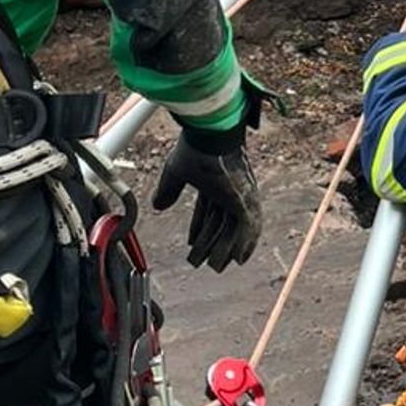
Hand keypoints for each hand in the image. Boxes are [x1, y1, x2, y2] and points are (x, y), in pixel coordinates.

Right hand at [152, 85, 262, 271]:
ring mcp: (240, 197)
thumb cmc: (195, 149)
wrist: (209, 138)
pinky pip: (248, 229)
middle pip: (222, 225)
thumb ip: (168, 191)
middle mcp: (230, 192)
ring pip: (235, 230)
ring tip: (216, 267)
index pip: (208, 213)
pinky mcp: (246, 201)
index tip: (193, 245)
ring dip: (226, 250)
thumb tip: (158, 207)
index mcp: (215, 184)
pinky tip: (238, 259)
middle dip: (213, 245)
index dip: (201, 231)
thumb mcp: (176, 174)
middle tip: (204, 263)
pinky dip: (244, 244)